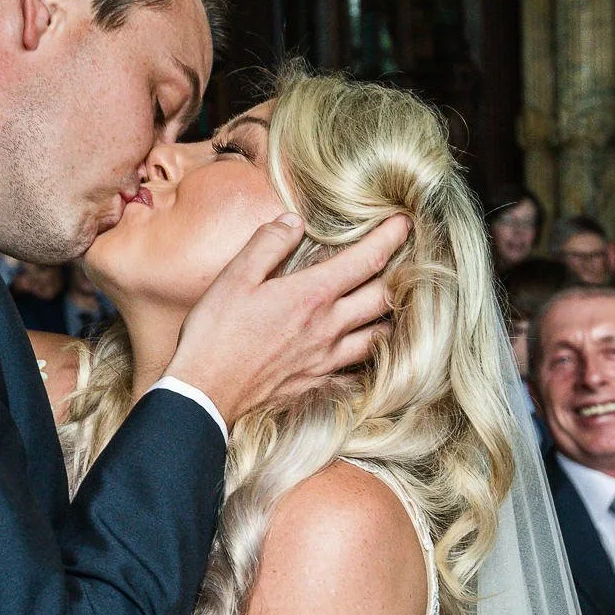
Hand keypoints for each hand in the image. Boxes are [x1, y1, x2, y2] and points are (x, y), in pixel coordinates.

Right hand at [164, 213, 409, 426]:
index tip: (404, 223)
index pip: (366, 260)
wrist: (205, 392)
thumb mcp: (235, 276)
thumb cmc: (216, 333)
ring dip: (392, 317)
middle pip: (384, 297)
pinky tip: (366, 348)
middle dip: (403, 274)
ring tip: (394, 302)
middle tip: (410, 258)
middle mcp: (328, 327)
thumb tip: (294, 222)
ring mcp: (326, 359)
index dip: (391, 238)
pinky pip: (358, 370)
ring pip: (380, 336)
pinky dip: (370, 356)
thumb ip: (268, 244)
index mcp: (311, 295)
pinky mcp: (317, 382)